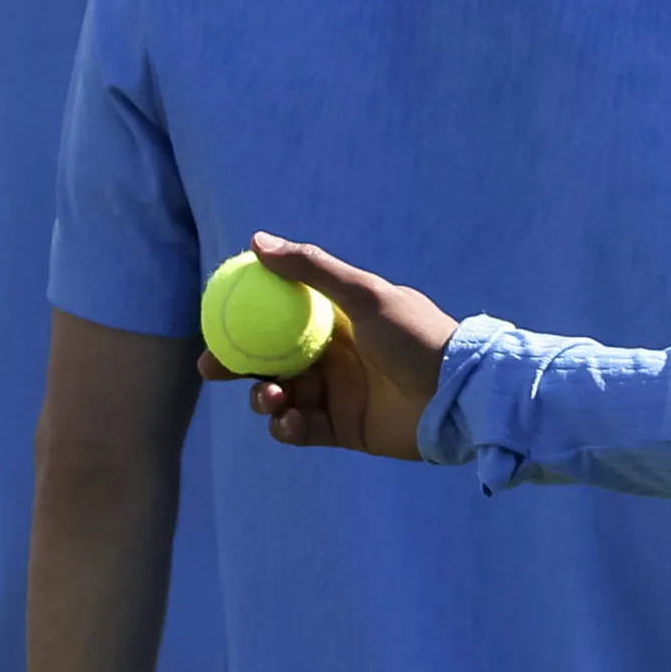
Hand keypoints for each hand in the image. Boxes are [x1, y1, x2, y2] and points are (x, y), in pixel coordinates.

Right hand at [228, 232, 455, 459]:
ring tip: (272, 397)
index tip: (214, 319)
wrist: (459, 395)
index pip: (279, 316)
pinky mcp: (345, 429)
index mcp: (337, 320)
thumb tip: (257, 242)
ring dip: (263, 398)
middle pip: (269, 359)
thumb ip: (311, 269)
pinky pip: (302, 430)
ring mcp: (338, 393)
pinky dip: (286, 427)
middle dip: (236, 364)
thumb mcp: (364, 294)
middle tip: (211, 367)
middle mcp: (333, 355)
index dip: (244, 318)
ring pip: (280, 396)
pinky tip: (289, 421)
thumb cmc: (416, 337)